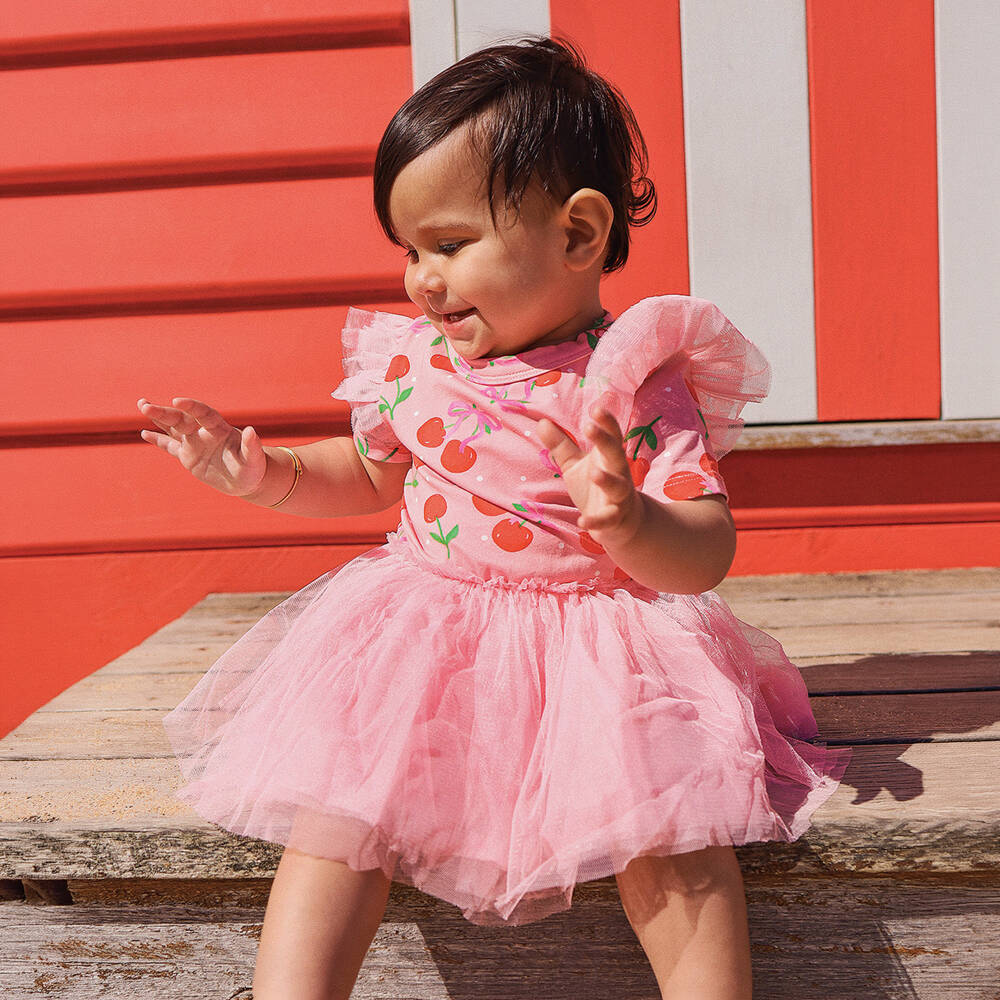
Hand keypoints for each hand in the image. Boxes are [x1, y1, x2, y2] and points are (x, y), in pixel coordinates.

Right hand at [136, 397, 266, 496]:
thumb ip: (252, 445)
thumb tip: (250, 430)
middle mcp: (204, 433)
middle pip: (182, 419)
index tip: (176, 400)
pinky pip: (170, 446)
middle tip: (145, 405)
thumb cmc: (253, 467)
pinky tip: (144, 433)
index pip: (203, 414)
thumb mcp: (255, 459)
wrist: (247, 480)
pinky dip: (158, 440)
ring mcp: (194, 443)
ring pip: (173, 428)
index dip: (191, 406)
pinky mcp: (188, 456)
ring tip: (143, 404)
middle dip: (164, 412)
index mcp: (220, 429)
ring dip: (158, 417)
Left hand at [537, 406, 642, 548]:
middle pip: (616, 454)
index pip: (611, 435)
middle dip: (605, 440)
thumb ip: (561, 445)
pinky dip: (596, 521)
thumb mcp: (575, 465)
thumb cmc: (596, 487)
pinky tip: (582, 521)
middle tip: (590, 427)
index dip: (606, 422)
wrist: (622, 522)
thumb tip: (541, 421)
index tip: (596, 408)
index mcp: (609, 457)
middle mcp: (619, 473)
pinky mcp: (615, 518)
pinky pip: (607, 519)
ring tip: (594, 472)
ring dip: (607, 479)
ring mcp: (619, 496)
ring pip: (618, 486)